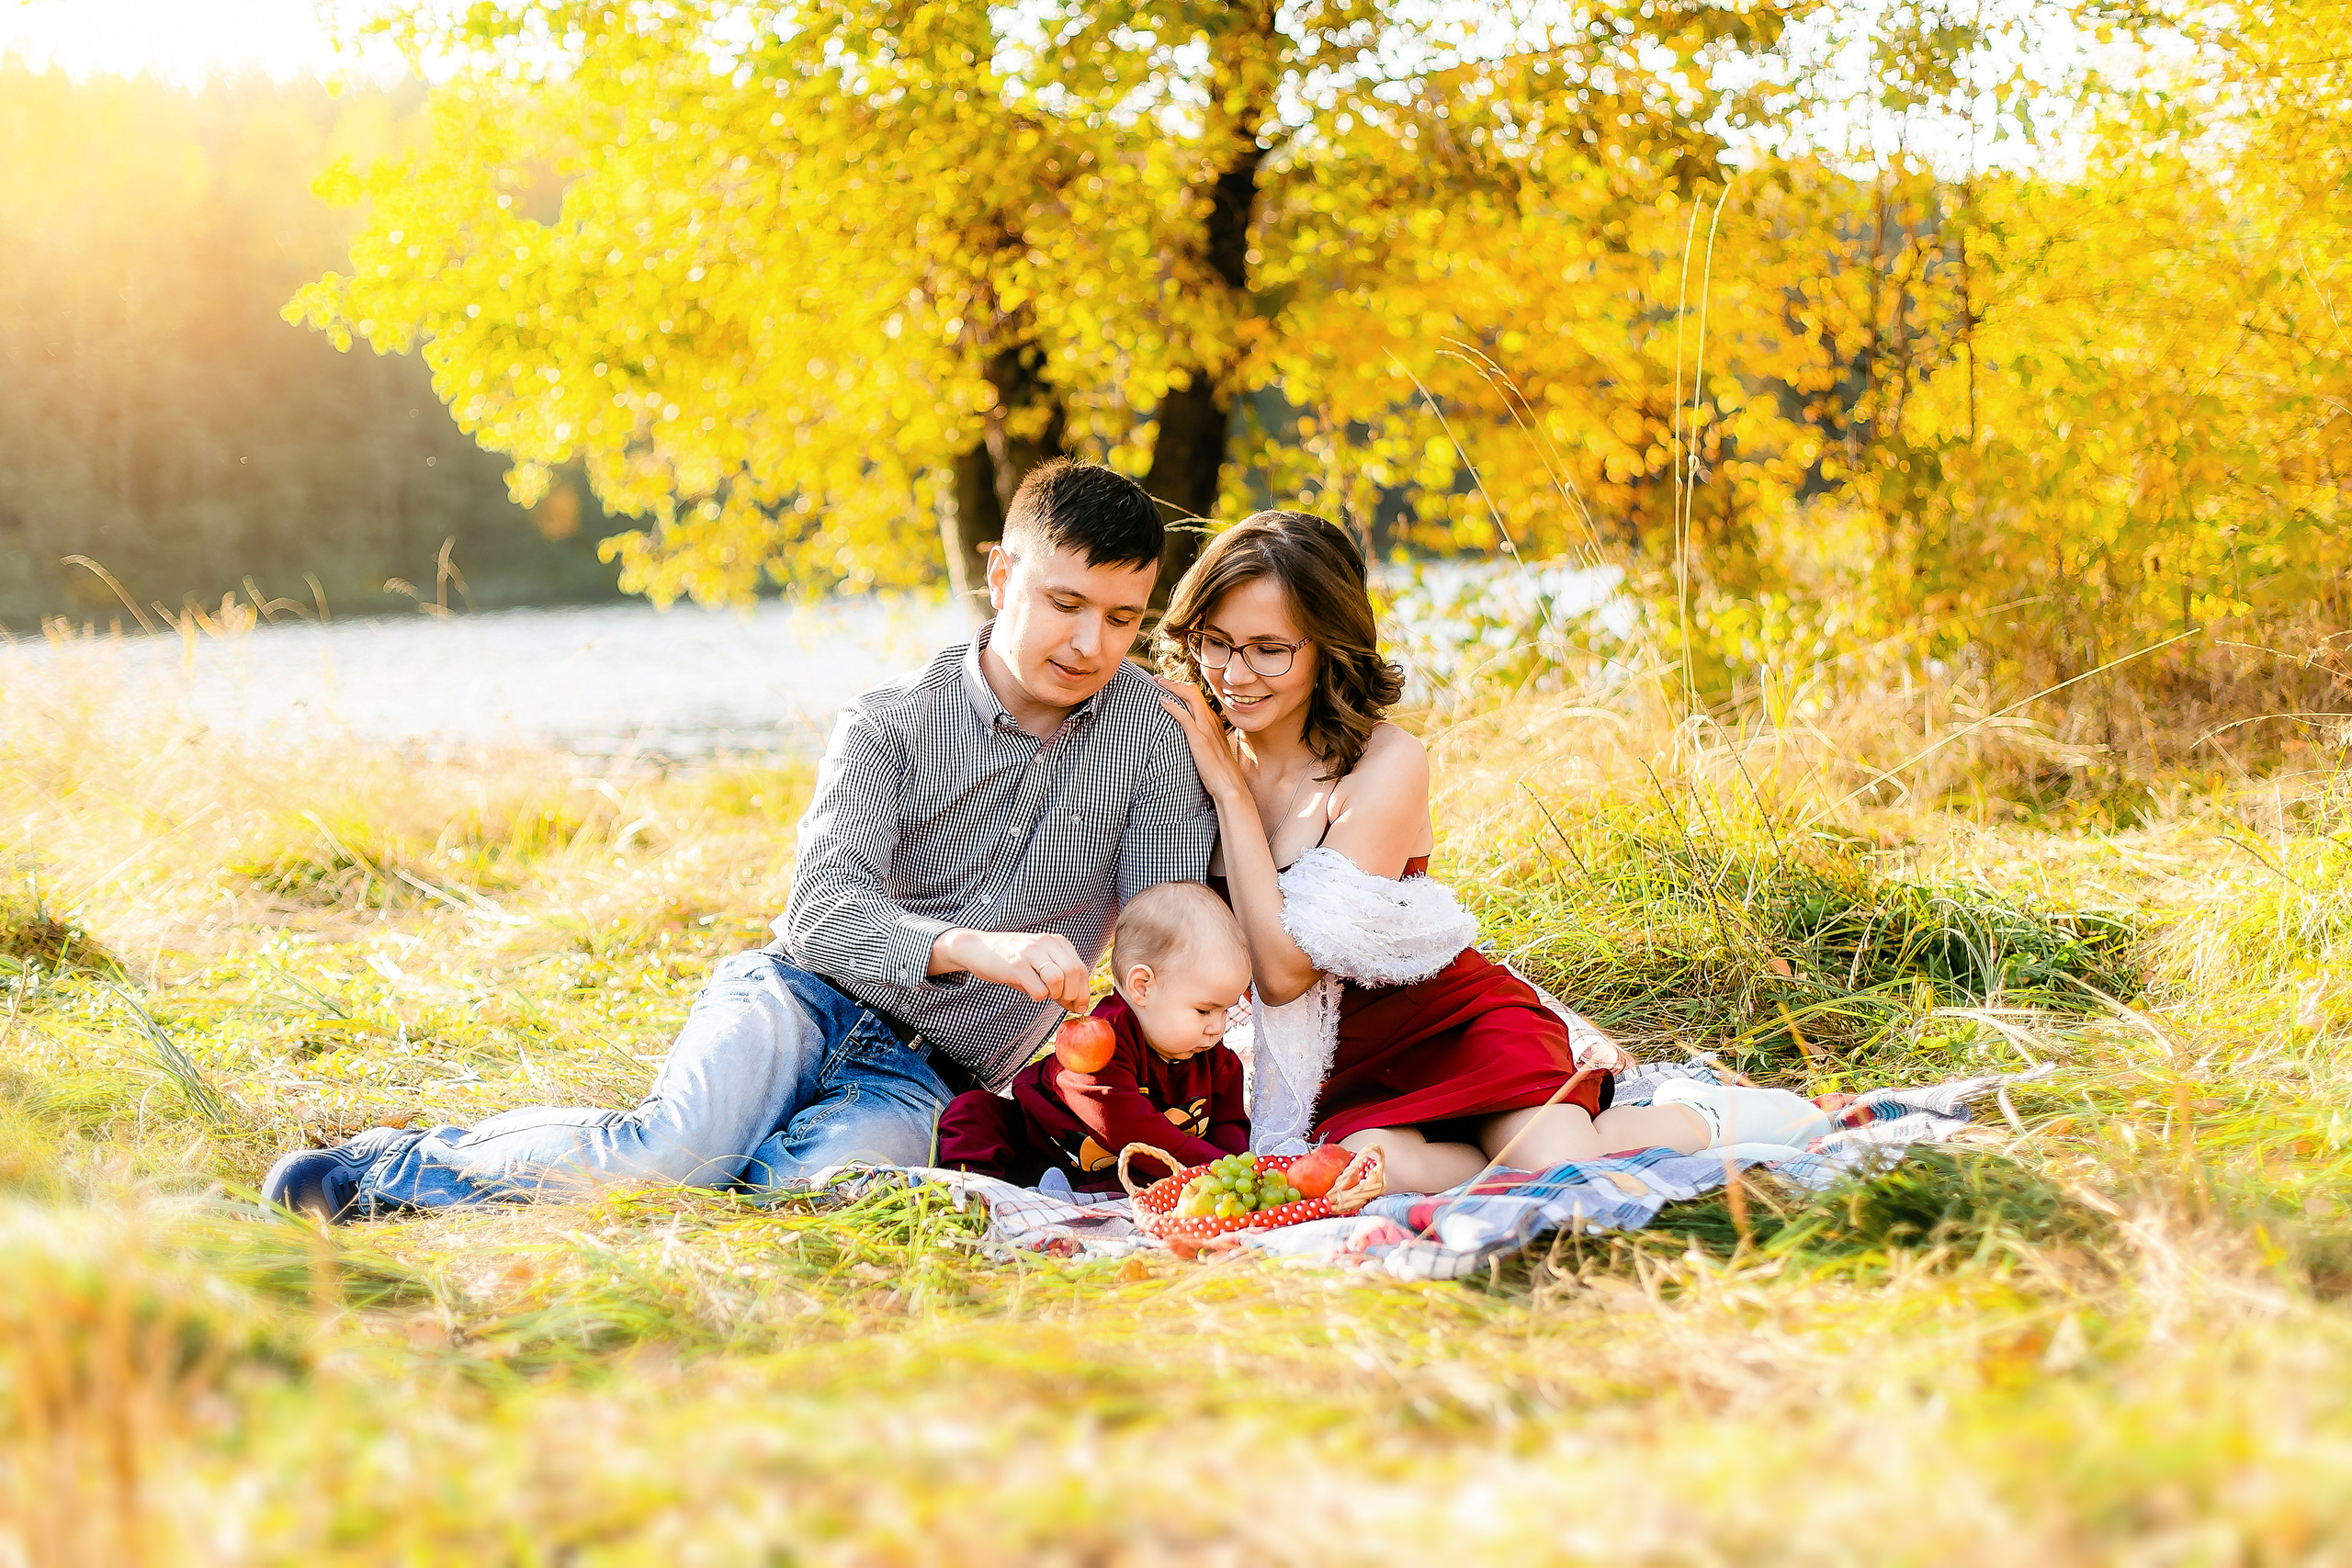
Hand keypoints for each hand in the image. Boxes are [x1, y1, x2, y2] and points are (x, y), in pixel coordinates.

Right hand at [930, 928, 1090, 1010]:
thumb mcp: (1038, 963)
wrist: (977, 948)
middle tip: (1064, 1005)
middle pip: (1074, 973)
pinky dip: (1037, 997)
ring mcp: (1031, 952)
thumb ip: (1058, 979)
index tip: (1080, 1007)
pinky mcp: (1016, 965)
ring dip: (1055, 995)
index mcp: (1056, 941)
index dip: (1084, 992)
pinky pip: (1038, 989)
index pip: (1081, 968)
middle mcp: (1046, 943)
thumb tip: (1078, 1004)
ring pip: (1058, 979)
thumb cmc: (1011, 960)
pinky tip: (1029, 991)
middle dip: (1073, 995)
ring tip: (1044, 994)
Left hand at [1152, 675, 1247, 801]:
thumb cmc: (1219, 772)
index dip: (1181, 688)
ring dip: (1172, 687)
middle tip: (1158, 678)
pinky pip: (1185, 717)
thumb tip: (1189, 739)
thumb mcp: (1211, 751)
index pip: (1197, 697)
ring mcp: (1206, 729)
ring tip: (1157, 682)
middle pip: (1193, 692)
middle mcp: (1211, 721)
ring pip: (1190, 698)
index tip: (1168, 685)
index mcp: (1213, 722)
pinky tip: (1162, 700)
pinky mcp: (1199, 740)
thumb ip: (1202, 740)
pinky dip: (1172, 706)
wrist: (1230, 786)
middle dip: (1174, 682)